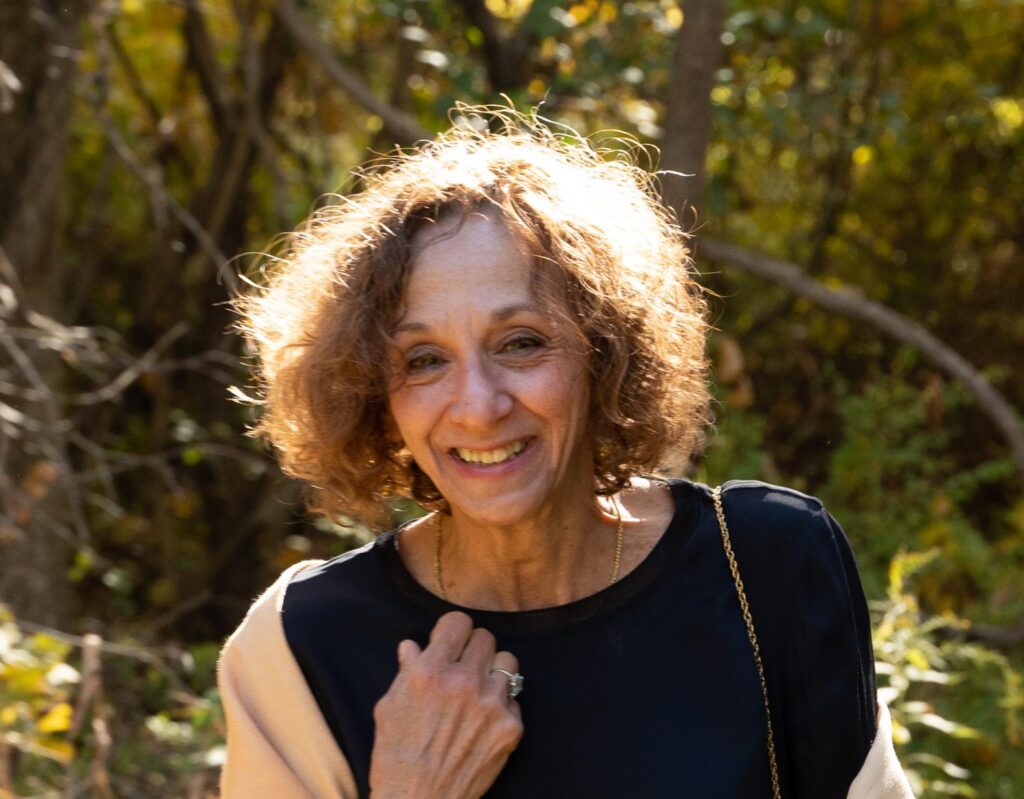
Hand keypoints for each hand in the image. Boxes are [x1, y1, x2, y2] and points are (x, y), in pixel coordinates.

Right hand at [369, 611, 522, 798]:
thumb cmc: (396, 757)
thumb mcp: (389, 708)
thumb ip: (406, 672)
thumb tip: (413, 646)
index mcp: (431, 671)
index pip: (458, 622)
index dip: (453, 630)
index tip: (451, 641)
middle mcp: (464, 682)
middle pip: (485, 638)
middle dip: (473, 650)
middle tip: (464, 667)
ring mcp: (491, 704)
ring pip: (507, 661)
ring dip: (492, 671)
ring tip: (479, 689)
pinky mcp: (510, 727)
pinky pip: (514, 697)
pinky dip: (501, 704)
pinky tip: (484, 719)